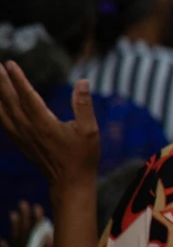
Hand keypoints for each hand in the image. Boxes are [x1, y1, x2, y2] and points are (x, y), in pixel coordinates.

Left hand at [0, 62, 98, 188]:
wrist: (70, 183)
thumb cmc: (83, 156)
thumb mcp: (90, 130)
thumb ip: (84, 105)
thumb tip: (82, 81)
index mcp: (44, 124)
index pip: (27, 96)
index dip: (18, 79)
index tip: (11, 64)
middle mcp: (29, 129)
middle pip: (10, 101)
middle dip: (2, 83)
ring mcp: (22, 137)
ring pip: (3, 112)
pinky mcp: (21, 143)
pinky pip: (4, 124)